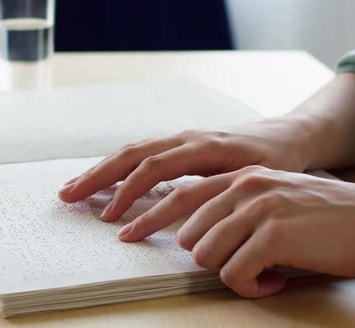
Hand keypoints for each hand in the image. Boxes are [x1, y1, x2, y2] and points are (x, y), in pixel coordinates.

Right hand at [59, 117, 316, 220]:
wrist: (287, 136)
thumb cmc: (275, 160)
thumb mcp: (256, 176)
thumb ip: (222, 189)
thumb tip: (189, 212)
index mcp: (203, 146)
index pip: (154, 168)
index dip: (128, 192)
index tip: (110, 217)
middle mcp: (186, 138)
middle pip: (132, 154)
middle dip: (97, 176)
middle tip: (67, 196)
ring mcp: (181, 139)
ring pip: (132, 151)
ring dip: (100, 170)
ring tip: (72, 189)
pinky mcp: (180, 145)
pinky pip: (142, 153)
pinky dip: (117, 167)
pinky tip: (103, 180)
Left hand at [114, 166, 354, 297]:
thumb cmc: (324, 216)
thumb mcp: (273, 198)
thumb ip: (236, 208)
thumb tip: (200, 236)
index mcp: (239, 176)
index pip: (178, 194)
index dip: (148, 215)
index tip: (126, 232)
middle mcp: (243, 185)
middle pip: (188, 232)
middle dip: (204, 260)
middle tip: (235, 268)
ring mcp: (257, 206)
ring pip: (207, 254)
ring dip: (233, 274)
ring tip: (262, 274)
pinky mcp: (273, 232)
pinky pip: (235, 273)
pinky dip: (251, 287)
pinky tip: (274, 283)